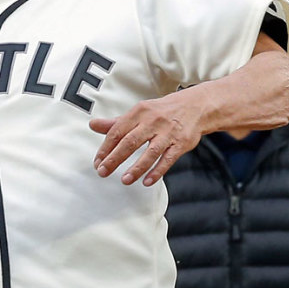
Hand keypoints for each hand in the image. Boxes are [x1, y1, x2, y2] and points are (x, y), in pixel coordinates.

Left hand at [89, 89, 205, 186]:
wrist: (196, 106)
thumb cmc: (161, 112)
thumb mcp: (138, 113)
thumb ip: (115, 122)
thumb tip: (92, 125)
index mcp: (139, 112)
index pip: (117, 131)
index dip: (105, 148)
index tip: (97, 162)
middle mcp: (152, 121)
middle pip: (130, 142)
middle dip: (115, 158)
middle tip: (103, 172)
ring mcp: (168, 133)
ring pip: (150, 152)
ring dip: (136, 168)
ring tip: (124, 180)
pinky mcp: (181, 143)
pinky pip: (168, 159)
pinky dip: (158, 171)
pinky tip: (147, 181)